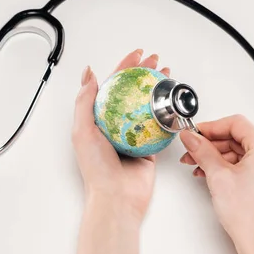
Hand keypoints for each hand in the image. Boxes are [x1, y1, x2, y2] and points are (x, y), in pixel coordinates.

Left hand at [72, 49, 170, 222]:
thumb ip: (85, 101)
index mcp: (98, 120)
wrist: (117, 198)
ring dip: (157, 89)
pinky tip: (172, 102)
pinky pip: (160, 126)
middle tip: (155, 61)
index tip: (136, 55)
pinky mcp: (149, 147)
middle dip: (144, 73)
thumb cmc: (97, 169)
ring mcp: (134, 136)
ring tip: (167, 76)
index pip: (112, 86)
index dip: (124, 67)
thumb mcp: (82, 131)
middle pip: (132, 92)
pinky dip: (166, 113)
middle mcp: (116, 125)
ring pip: (147, 106)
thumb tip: (89, 74)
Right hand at [179, 115, 253, 253]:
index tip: (194, 133)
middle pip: (237, 137)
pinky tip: (211, 175)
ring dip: (217, 156)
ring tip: (197, 166)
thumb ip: (202, 151)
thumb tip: (191, 137)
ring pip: (240, 152)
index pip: (236, 123)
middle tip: (191, 150)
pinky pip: (246, 166)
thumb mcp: (218, 176)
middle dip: (211, 144)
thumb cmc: (250, 216)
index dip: (211, 126)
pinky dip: (227, 167)